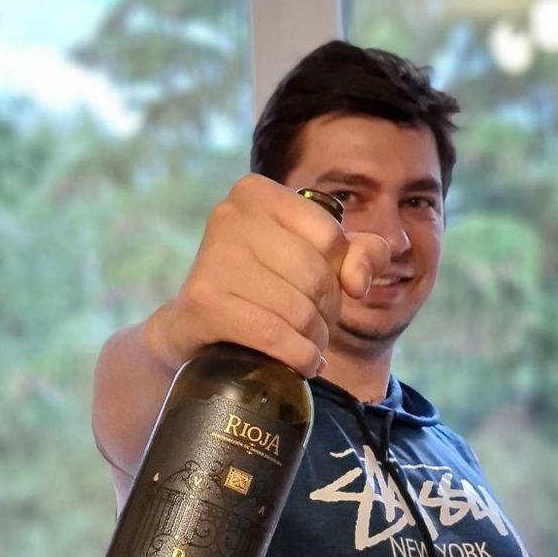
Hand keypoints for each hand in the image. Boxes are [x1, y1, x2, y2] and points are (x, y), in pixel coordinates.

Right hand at [143, 173, 390, 373]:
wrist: (197, 328)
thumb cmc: (264, 288)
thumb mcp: (318, 262)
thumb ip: (361, 254)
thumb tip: (359, 279)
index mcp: (256, 192)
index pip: (332, 238)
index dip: (340, 276)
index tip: (324, 295)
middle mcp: (228, 215)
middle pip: (316, 275)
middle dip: (326, 313)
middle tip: (314, 329)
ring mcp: (211, 258)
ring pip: (297, 309)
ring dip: (313, 340)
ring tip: (305, 347)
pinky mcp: (203, 302)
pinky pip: (271, 333)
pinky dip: (296, 356)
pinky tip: (300, 364)